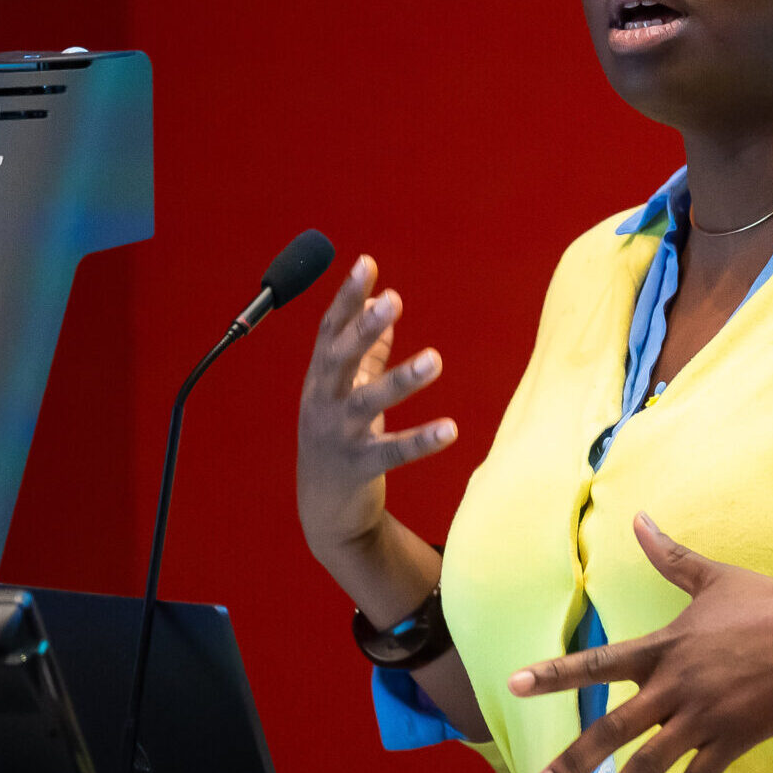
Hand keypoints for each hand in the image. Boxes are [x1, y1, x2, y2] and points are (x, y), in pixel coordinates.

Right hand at [295, 255, 456, 563]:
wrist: (323, 509)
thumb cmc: (338, 438)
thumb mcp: (345, 391)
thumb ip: (365, 351)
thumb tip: (382, 304)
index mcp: (321, 378)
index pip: (331, 330)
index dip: (348, 297)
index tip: (367, 263)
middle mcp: (323, 402)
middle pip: (341, 358)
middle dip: (365, 327)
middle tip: (394, 299)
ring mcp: (338, 435)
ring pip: (368, 402)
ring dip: (402, 380)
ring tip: (435, 359)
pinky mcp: (359, 468)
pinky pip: (392, 452)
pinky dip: (421, 440)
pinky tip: (451, 429)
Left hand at [509, 513, 772, 772]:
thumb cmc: (769, 601)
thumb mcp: (712, 575)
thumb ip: (668, 555)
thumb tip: (638, 518)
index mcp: (665, 647)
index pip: (598, 662)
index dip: (554, 674)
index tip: (514, 684)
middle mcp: (676, 684)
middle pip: (614, 728)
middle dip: (574, 761)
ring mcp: (704, 715)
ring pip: (650, 764)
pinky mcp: (735, 738)